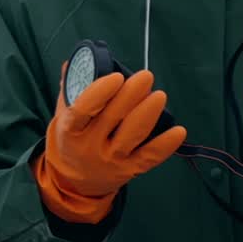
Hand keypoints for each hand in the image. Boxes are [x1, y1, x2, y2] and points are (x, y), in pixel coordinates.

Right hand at [34, 65, 186, 222]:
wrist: (74, 181)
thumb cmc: (73, 138)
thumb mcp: (63, 115)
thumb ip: (70, 88)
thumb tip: (75, 61)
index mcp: (70, 129)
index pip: (83, 110)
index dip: (100, 93)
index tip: (117, 77)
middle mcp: (89, 146)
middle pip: (112, 118)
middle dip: (131, 95)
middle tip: (146, 76)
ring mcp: (110, 160)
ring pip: (131, 136)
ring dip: (147, 114)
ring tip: (159, 96)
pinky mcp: (129, 170)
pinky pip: (149, 157)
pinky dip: (165, 145)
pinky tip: (179, 131)